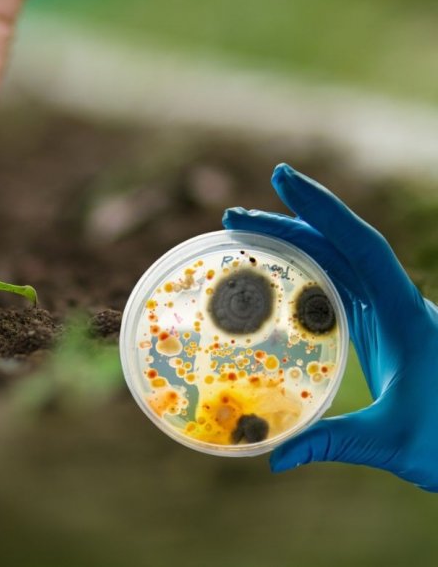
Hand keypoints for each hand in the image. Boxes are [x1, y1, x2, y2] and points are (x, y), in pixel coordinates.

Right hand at [222, 163, 437, 491]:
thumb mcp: (391, 441)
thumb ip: (331, 443)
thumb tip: (274, 459)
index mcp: (404, 311)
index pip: (361, 244)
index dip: (322, 208)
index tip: (282, 177)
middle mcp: (395, 300)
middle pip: (338, 244)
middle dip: (288, 221)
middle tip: (233, 214)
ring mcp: (385, 311)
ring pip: (335, 260)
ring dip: (292, 242)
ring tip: (243, 235)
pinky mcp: (376, 325)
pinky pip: (336, 284)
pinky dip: (302, 270)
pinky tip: (273, 276)